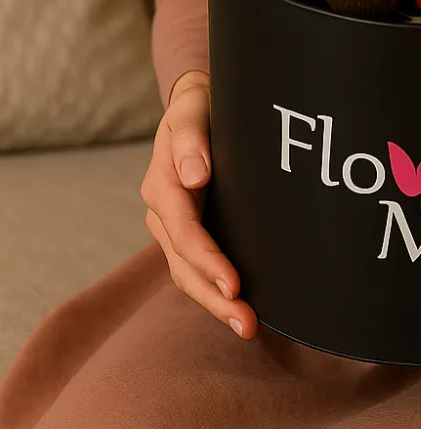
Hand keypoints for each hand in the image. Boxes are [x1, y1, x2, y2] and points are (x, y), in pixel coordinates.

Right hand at [140, 69, 258, 340]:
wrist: (198, 102)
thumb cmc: (201, 104)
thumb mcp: (193, 108)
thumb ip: (191, 137)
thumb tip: (194, 175)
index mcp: (163, 183)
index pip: (184, 232)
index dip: (207, 261)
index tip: (234, 285)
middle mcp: (164, 210)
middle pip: (184, 264)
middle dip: (213, 297)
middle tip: (247, 323)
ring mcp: (174, 224)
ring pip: (188, 273)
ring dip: (215, 303)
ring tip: (248, 326)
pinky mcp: (192, 229)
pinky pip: (197, 267)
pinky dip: (215, 289)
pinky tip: (238, 307)